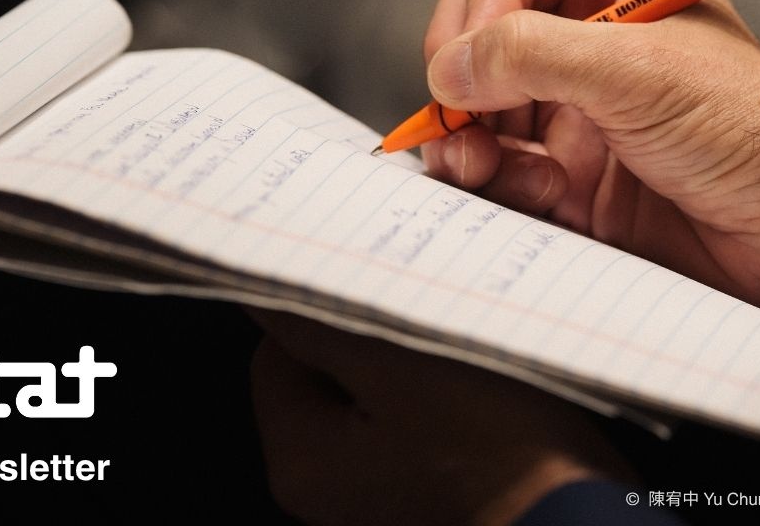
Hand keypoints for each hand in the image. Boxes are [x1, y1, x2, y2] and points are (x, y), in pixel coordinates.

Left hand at [249, 309, 635, 525]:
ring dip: (407, 353)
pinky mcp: (425, 487)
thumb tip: (264, 288)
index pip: (277, 349)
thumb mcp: (397, 366)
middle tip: (415, 299)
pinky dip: (434, 389)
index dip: (319, 302)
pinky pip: (412, 418)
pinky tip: (473, 373)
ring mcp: (377, 489)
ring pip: (375, 391)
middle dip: (369, 327)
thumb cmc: (495, 453)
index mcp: (300, 457)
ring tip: (452, 334)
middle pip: (327, 371)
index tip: (358, 269)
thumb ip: (321, 323)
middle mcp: (326, 484)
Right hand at [420, 0, 759, 335]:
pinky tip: (532, 190)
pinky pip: (494, 166)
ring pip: (474, 106)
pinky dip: (493, 179)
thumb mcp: (637, 72)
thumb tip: (450, 65)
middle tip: (460, 111)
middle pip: (477, 33)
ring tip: (475, 162)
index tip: (477, 52)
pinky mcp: (563, 174)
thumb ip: (530, 54)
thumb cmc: (752, 136)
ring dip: (463, 136)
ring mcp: (571, 111)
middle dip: (459, 76)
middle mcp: (585, 42)